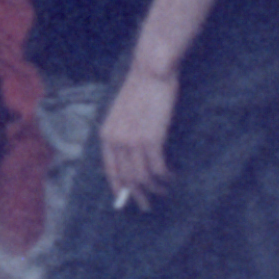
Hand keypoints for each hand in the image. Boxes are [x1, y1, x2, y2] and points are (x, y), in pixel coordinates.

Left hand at [99, 66, 177, 204]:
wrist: (151, 71)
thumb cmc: (141, 90)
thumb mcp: (123, 113)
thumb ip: (123, 134)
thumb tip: (131, 158)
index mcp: (106, 134)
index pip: (110, 170)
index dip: (118, 188)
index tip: (126, 200)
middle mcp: (115, 141)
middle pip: (127, 178)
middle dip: (137, 195)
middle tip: (147, 207)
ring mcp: (132, 141)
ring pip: (143, 177)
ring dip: (156, 188)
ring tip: (166, 191)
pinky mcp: (151, 140)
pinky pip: (158, 169)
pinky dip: (166, 178)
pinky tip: (173, 178)